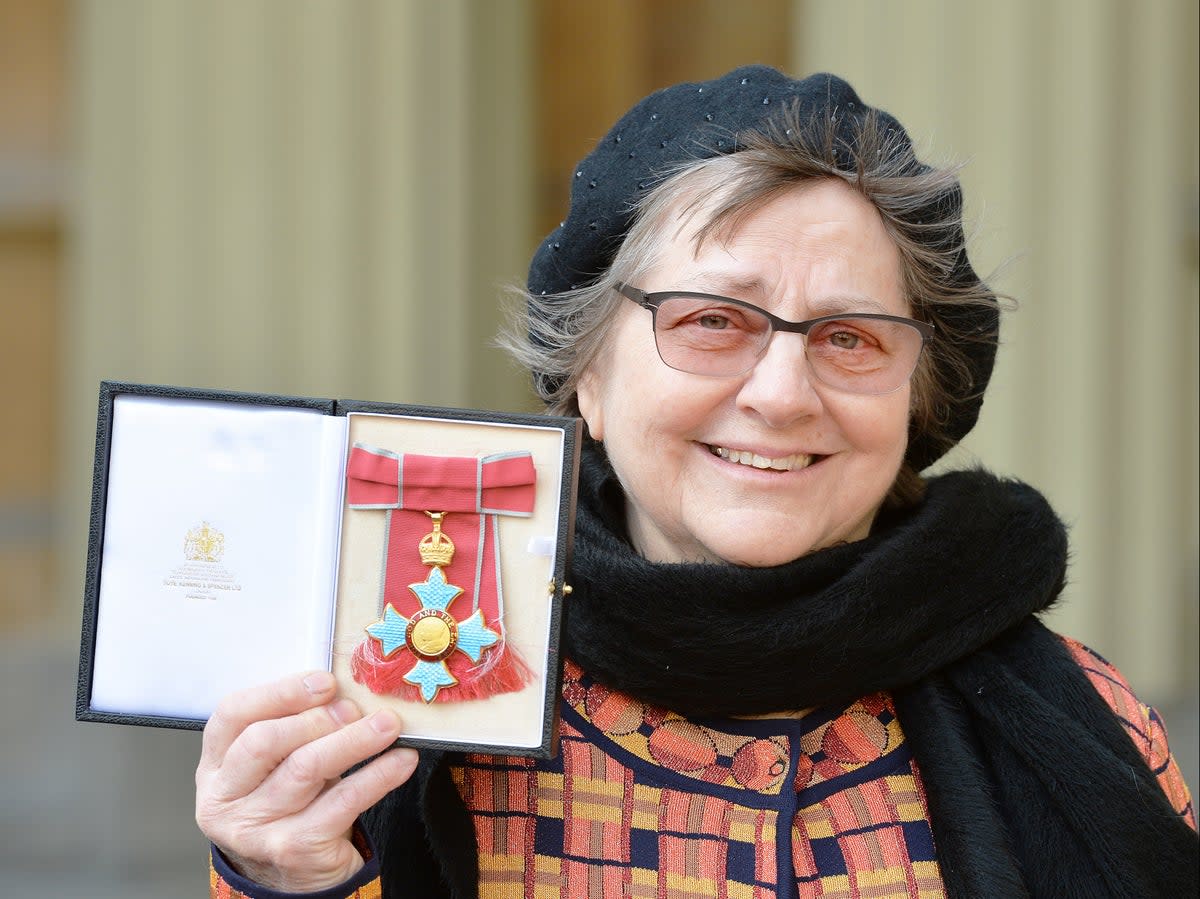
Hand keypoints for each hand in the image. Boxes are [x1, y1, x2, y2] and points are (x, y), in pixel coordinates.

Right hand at [195, 671, 417, 891]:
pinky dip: (378, 776)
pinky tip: (401, 761)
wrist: (292, 874)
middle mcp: (225, 798)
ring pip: (306, 769)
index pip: (233, 715)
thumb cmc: (287, 803)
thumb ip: (295, 727)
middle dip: (317, 718)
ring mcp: (255, 829)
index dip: (281, 692)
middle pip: (265, 741)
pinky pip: (342, 802)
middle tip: (355, 709)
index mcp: (215, 765)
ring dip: (354, 740)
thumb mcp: (276, 765)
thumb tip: (344, 694)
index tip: (325, 682)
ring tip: (387, 725)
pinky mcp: (294, 849)